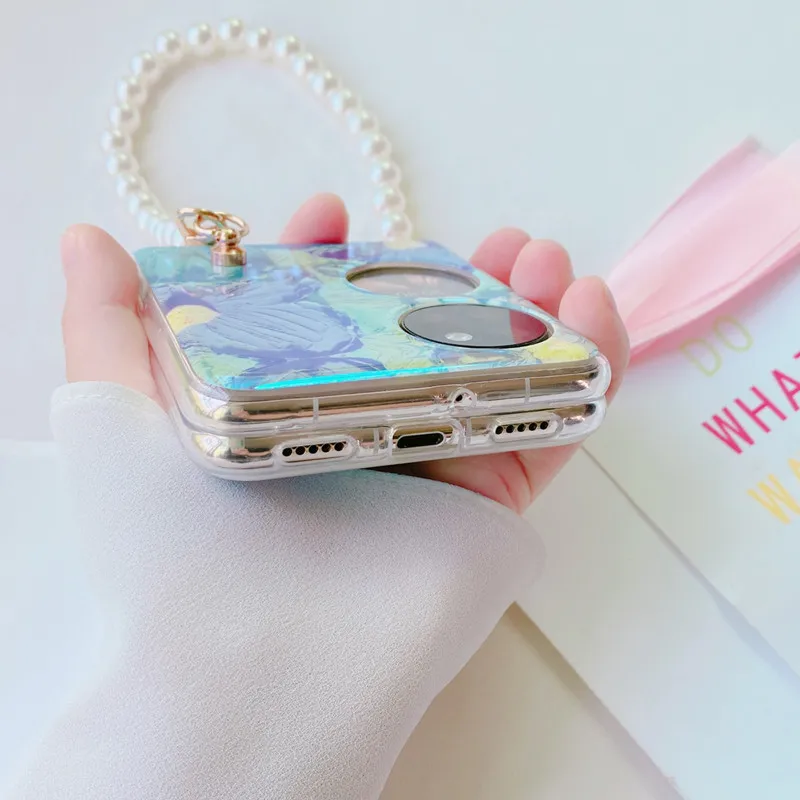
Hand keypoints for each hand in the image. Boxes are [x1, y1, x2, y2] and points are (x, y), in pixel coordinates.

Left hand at [62, 194, 627, 512]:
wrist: (245, 666)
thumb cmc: (169, 540)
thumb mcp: (115, 416)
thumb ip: (105, 323)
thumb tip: (86, 240)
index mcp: (292, 404)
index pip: (321, 314)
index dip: (331, 259)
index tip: (332, 216)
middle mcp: (364, 429)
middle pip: (425, 336)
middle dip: (461, 277)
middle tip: (488, 237)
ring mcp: (432, 463)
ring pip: (499, 370)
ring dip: (535, 308)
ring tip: (544, 258)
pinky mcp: (490, 499)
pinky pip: (552, 423)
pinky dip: (586, 365)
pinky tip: (593, 307)